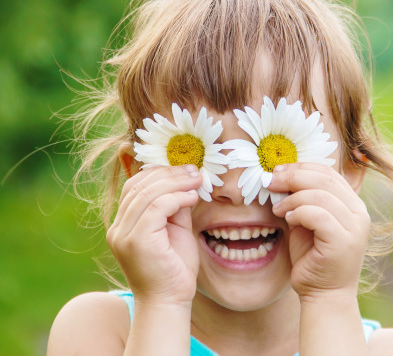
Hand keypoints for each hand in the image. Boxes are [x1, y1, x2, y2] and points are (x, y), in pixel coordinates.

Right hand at [106, 165, 201, 305]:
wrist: (170, 302)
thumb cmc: (175, 268)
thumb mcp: (175, 228)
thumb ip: (175, 205)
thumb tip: (186, 179)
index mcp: (123, 224)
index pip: (134, 186)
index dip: (159, 172)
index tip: (185, 169)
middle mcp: (118, 228)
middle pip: (139, 186)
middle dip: (170, 174)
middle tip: (194, 170)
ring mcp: (124, 235)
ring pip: (148, 194)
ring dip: (176, 182)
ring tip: (196, 180)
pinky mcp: (136, 241)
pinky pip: (156, 207)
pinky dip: (176, 197)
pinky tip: (192, 197)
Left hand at [268, 162, 370, 300]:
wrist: (324, 294)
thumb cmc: (312, 256)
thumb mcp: (306, 220)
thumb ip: (301, 198)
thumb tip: (280, 174)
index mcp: (352, 203)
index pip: (328, 172)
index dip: (300, 167)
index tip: (277, 171)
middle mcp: (359, 213)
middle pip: (324, 179)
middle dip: (292, 177)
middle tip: (270, 182)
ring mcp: (355, 227)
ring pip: (319, 195)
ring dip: (292, 198)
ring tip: (278, 209)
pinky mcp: (344, 242)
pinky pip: (318, 215)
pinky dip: (298, 212)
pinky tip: (288, 219)